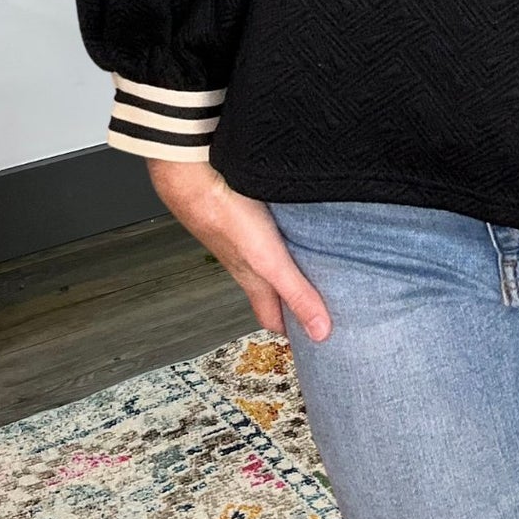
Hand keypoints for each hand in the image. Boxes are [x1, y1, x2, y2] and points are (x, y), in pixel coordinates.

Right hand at [147, 158, 334, 342]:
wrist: (198, 180)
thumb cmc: (227, 220)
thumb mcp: (272, 263)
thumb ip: (296, 293)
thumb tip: (321, 332)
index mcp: (255, 279)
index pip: (272, 316)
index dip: (290, 330)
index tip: (311, 338)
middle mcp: (249, 261)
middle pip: (272, 287)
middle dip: (293, 296)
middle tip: (320, 299)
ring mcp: (245, 235)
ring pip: (268, 258)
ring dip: (289, 264)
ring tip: (314, 262)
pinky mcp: (247, 209)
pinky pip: (267, 229)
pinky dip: (282, 233)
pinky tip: (292, 222)